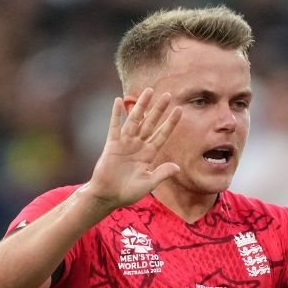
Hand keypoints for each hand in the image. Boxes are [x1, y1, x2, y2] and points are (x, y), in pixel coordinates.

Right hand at [84, 87, 182, 209]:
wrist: (108, 196)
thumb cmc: (127, 192)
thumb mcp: (148, 183)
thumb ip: (161, 173)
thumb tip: (177, 167)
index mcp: (148, 154)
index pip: (162, 134)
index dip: (170, 122)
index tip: (179, 110)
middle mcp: (138, 145)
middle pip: (151, 123)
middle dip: (158, 109)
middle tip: (167, 94)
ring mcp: (125, 143)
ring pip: (135, 120)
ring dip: (141, 106)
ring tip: (148, 91)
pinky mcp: (112, 145)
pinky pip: (115, 127)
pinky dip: (116, 114)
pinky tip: (118, 101)